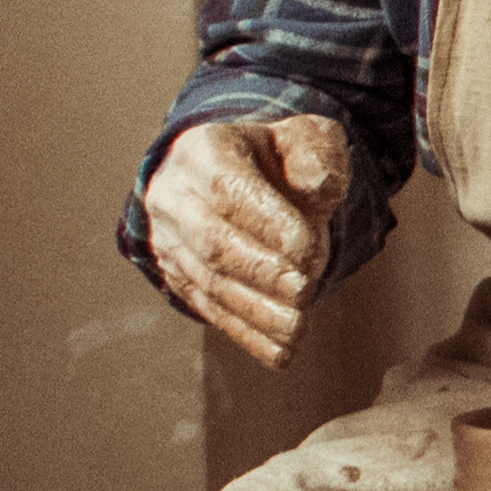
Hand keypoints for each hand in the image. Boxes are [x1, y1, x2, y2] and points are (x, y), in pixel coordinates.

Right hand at [139, 113, 348, 369]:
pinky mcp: (179, 278)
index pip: (227, 188)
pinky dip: (246, 334)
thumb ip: (315, 153)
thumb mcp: (304, 138)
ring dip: (256, 310)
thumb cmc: (278, 160)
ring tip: (297, 327)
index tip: (307, 249)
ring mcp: (171, 241)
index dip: (266, 221)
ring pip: (208, 282)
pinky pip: (210, 310)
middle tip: (303, 291)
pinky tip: (280, 353)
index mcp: (203, 151)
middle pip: (211, 240)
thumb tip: (319, 184)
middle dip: (259, 271)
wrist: (237, 179)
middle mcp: (175, 196)